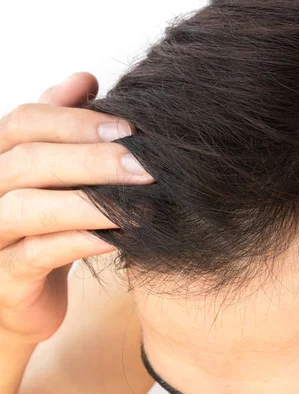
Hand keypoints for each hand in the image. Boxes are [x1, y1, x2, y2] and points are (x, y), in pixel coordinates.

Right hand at [0, 73, 153, 346]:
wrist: (22, 294)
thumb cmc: (46, 223)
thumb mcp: (53, 170)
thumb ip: (62, 125)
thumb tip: (85, 77)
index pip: (24, 121)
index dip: (77, 121)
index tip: (131, 129)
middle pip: (28, 160)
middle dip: (94, 160)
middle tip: (148, 166)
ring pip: (27, 207)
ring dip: (91, 203)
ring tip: (144, 204)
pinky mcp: (3, 277)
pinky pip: (38, 254)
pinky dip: (83, 241)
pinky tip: (121, 237)